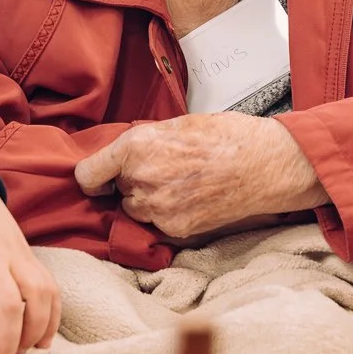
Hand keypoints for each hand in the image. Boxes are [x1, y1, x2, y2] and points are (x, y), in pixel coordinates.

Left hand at [71, 114, 326, 240]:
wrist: (266, 164)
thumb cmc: (227, 137)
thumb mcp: (176, 124)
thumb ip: (144, 142)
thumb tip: (123, 155)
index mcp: (135, 147)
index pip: (86, 175)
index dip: (93, 177)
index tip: (100, 178)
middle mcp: (140, 179)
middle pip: (117, 190)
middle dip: (133, 182)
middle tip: (165, 170)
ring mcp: (158, 208)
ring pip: (136, 209)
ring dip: (150, 201)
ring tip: (182, 185)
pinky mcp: (176, 228)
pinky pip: (159, 224)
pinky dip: (170, 215)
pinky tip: (193, 200)